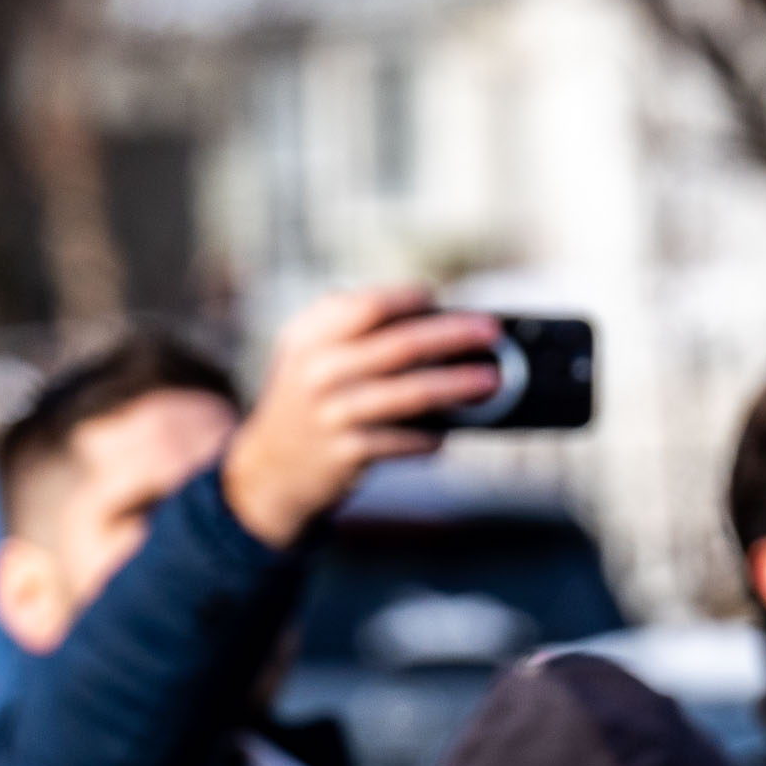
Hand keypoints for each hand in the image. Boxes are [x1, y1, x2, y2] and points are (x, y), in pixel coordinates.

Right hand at [219, 286, 501, 548]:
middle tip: (490, 331)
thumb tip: (432, 319)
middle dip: (452, 335)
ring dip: (457, 385)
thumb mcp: (309, 355)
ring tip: (492, 380)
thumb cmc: (309, 402)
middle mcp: (318, 371)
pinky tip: (451, 431)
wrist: (272, 469)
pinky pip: (405, 440)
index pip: (365, 307)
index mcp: (310, 338)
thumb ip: (351, 331)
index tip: (439, 297)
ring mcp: (333, 414)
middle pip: (399, 346)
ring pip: (409, 394)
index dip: (406, 299)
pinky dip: (434, 434)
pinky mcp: (348, 452)